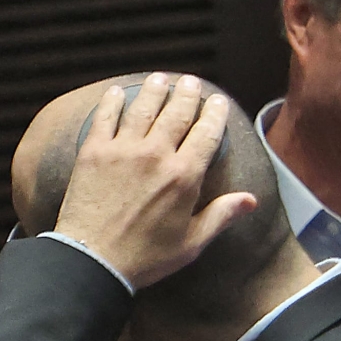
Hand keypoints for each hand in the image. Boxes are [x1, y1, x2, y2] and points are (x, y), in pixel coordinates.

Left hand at [52, 74, 257, 290]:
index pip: (207, 132)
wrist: (90, 262)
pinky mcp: (93, 153)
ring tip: (160, 79)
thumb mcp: (190, 243)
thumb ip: (220, 216)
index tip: (217, 101)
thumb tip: (250, 200)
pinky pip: (105, 118)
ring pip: (143, 108)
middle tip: (190, 82)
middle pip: (177, 112)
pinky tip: (117, 92)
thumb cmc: (143, 258)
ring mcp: (123, 150)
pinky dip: (112, 102)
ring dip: (154, 90)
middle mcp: (157, 155)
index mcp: (185, 175)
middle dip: (187, 94)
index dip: (214, 113)